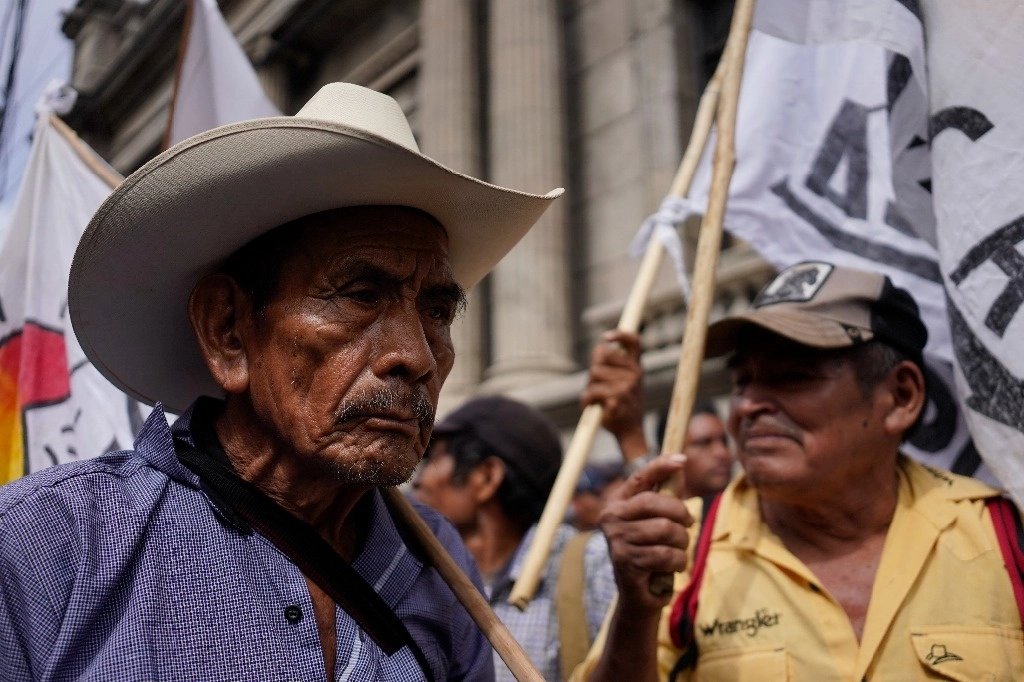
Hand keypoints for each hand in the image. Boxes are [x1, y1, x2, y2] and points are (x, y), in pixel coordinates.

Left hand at [581, 330, 646, 457]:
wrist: (631, 433)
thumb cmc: (623, 407)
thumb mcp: (622, 383)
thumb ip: (610, 365)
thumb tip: (598, 348)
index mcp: (637, 368)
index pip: (634, 342)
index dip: (620, 334)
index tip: (605, 337)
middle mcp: (635, 374)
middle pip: (602, 356)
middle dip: (593, 371)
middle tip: (595, 385)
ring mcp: (627, 386)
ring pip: (594, 374)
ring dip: (588, 387)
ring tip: (594, 399)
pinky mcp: (617, 398)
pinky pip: (591, 392)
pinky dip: (586, 401)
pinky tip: (590, 407)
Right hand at [599, 455, 692, 612]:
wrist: (638, 596)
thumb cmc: (651, 553)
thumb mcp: (657, 522)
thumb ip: (665, 496)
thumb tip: (680, 464)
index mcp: (618, 503)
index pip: (639, 478)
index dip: (660, 466)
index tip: (682, 459)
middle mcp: (611, 517)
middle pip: (656, 502)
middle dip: (681, 514)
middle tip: (688, 525)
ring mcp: (616, 539)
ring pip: (666, 530)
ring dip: (682, 543)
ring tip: (678, 551)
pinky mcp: (626, 561)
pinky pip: (666, 554)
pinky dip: (679, 562)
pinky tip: (673, 566)